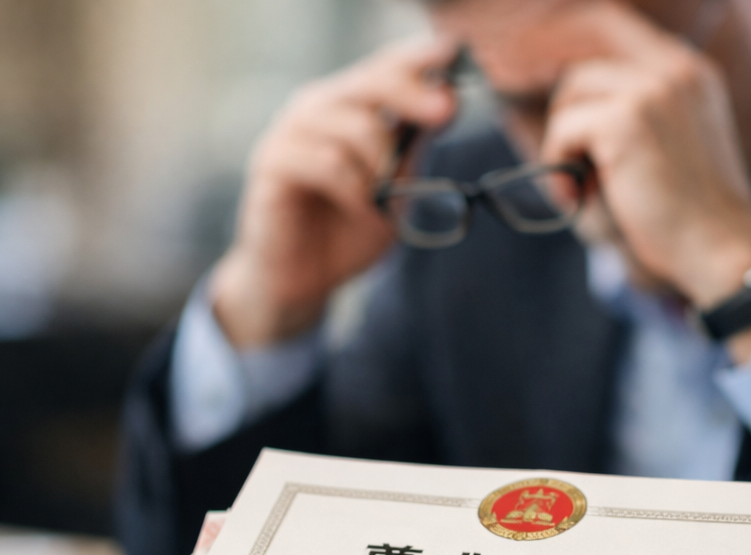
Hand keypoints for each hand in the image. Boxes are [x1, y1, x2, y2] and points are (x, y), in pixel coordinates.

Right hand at [211, 36, 457, 348]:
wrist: (302, 282)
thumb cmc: (345, 234)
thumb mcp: (392, 195)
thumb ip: (409, 154)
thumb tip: (445, 106)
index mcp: (346, 111)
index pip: (382, 70)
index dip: (416, 59)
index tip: (452, 51)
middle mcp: (315, 111)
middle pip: (368, 83)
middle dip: (411, 94)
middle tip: (445, 110)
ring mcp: (289, 134)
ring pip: (350, 127)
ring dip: (379, 169)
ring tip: (382, 203)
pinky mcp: (271, 165)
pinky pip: (325, 163)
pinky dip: (354, 190)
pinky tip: (361, 210)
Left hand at [535, 2, 750, 309]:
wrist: (721, 247)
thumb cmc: (694, 218)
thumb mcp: (673, 151)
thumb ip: (638, 120)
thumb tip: (574, 116)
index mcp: (690, 73)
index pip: (617, 31)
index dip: (580, 71)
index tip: (565, 118)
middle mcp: (674, 69)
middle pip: (586, 68)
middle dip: (569, 119)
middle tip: (577, 172)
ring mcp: (651, 90)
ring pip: (572, 92)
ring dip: (563, 142)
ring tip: (580, 188)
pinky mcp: (625, 120)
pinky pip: (564, 128)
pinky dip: (558, 165)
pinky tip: (577, 198)